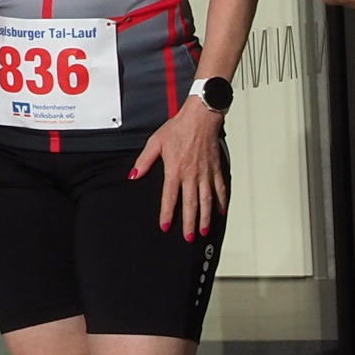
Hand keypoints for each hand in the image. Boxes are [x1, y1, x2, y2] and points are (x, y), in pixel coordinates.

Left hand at [131, 99, 228, 240]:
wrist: (201, 117)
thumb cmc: (179, 127)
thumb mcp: (155, 142)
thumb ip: (144, 161)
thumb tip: (134, 175)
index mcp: (175, 170)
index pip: (170, 197)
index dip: (167, 214)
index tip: (166, 226)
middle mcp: (192, 175)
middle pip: (191, 204)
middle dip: (189, 223)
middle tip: (189, 237)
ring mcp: (205, 173)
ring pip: (206, 200)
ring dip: (206, 218)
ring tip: (204, 230)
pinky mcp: (215, 168)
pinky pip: (219, 188)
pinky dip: (221, 201)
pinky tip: (220, 211)